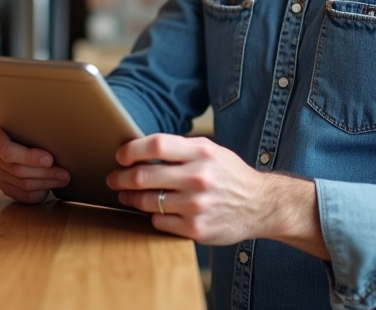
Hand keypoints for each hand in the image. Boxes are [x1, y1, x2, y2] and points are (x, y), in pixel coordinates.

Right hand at [0, 122, 70, 203]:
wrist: (30, 142)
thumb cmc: (34, 132)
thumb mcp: (33, 127)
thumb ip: (37, 132)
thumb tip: (60, 143)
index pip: (6, 148)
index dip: (28, 157)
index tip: (49, 159)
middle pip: (17, 168)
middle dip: (44, 172)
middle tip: (64, 172)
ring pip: (23, 183)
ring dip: (47, 182)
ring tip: (64, 177)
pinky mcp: (5, 186)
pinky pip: (24, 194)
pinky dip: (41, 191)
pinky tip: (53, 185)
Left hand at [106, 134, 326, 257]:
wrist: (262, 205)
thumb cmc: (229, 175)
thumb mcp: (210, 151)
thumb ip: (179, 149)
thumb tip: (139, 149)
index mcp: (201, 152)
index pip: (155, 146)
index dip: (130, 150)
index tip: (120, 156)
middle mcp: (199, 178)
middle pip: (144, 176)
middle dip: (121, 178)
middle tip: (113, 179)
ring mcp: (197, 205)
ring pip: (147, 202)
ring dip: (131, 199)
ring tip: (126, 196)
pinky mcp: (197, 229)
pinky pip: (160, 222)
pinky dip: (152, 216)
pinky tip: (153, 211)